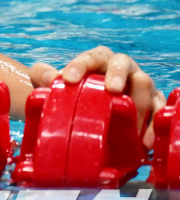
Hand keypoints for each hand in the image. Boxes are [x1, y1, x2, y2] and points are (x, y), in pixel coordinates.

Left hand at [29, 45, 165, 147]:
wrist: (89, 107)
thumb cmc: (71, 90)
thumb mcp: (51, 81)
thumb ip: (42, 75)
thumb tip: (49, 77)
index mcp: (97, 59)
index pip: (90, 57)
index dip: (80, 66)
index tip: (68, 78)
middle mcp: (121, 67)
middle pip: (123, 64)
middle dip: (117, 75)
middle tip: (111, 89)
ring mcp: (139, 83)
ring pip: (144, 84)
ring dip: (138, 102)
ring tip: (130, 118)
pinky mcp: (153, 101)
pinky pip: (158, 109)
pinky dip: (153, 125)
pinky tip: (143, 142)